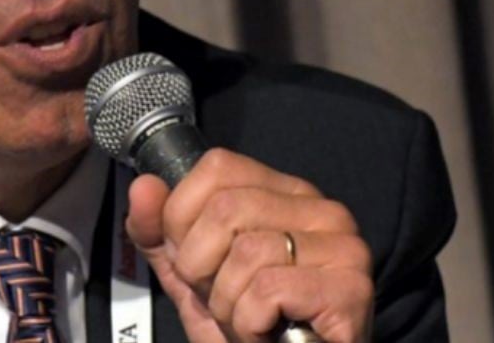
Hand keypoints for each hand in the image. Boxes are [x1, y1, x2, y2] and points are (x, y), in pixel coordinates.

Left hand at [125, 149, 372, 342]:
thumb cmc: (250, 326)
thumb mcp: (191, 276)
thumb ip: (160, 233)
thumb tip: (143, 186)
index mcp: (285, 194)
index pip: (218, 167)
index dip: (184, 217)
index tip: (195, 262)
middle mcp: (322, 209)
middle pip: (225, 209)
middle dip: (202, 268)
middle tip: (224, 300)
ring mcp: (344, 246)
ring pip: (247, 253)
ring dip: (227, 304)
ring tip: (249, 321)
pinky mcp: (351, 288)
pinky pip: (269, 291)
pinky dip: (250, 324)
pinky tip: (268, 336)